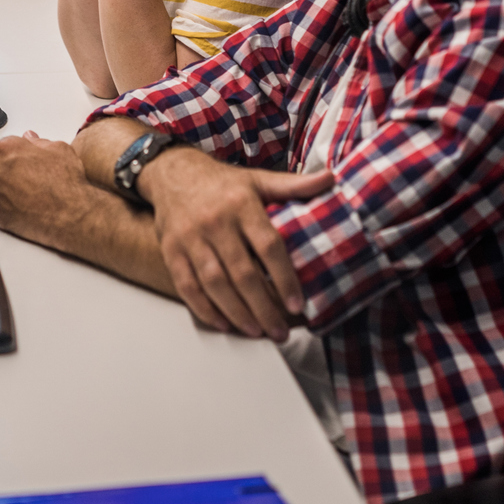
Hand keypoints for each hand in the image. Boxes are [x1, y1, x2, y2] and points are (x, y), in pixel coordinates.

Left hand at [0, 132, 97, 252]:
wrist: (69, 216)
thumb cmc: (66, 184)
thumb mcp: (60, 149)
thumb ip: (39, 141)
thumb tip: (32, 140)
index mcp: (7, 148)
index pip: (8, 146)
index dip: (23, 154)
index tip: (31, 162)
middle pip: (0, 165)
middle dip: (13, 171)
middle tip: (33, 179)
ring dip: (10, 188)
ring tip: (32, 194)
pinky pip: (0, 206)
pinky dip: (10, 206)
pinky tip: (27, 206)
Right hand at [140, 146, 331, 340]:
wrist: (173, 173)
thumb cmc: (221, 183)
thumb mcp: (258, 180)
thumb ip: (293, 185)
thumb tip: (331, 178)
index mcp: (241, 204)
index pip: (268, 246)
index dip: (284, 278)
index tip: (297, 304)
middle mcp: (215, 221)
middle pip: (242, 272)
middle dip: (263, 307)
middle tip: (280, 331)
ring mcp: (190, 237)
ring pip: (214, 283)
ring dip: (236, 312)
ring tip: (256, 331)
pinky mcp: (171, 250)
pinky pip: (187, 286)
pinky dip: (204, 309)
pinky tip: (223, 323)